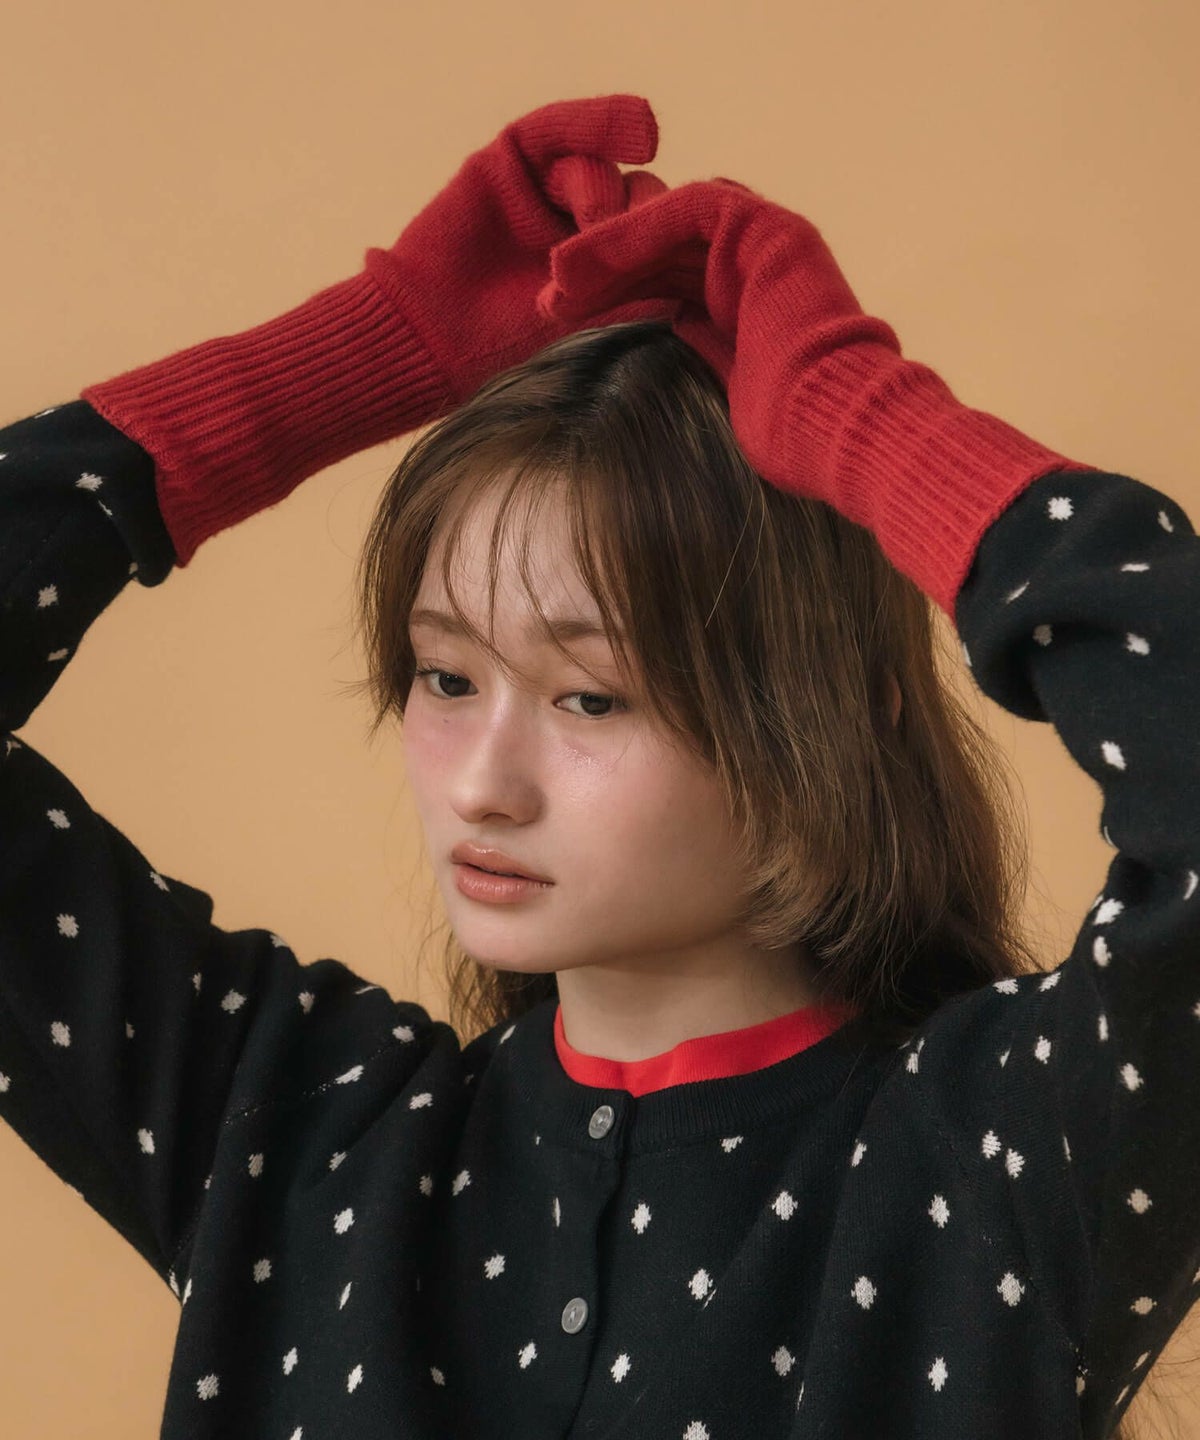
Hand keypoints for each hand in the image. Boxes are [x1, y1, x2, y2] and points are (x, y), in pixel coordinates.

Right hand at [79, 95, 677, 567]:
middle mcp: (587, 247)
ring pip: (608, 174)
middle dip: (653, 231)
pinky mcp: (512, 166)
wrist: (413, 352)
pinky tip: (638, 129)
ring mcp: (550, 205)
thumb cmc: (490, 379)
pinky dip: (596, 123)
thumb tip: (711, 388)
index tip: (716, 283)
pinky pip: (560, 130)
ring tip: (634, 206)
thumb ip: (636, 353)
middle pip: (644, 214)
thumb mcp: (578, 372)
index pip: (666, 263)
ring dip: (624, 188)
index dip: (691, 263)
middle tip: (660, 252)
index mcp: (610, 295)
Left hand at [537, 177, 901, 504]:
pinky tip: (583, 266)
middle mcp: (762, 267)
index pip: (673, 283)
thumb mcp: (731, 395)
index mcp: (754, 306)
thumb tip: (670, 341)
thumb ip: (705, 354)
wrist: (837, 430)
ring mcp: (768, 241)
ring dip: (606, 253)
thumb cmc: (793, 438)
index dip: (618, 295)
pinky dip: (633, 232)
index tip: (568, 322)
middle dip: (603, 274)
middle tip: (549, 304)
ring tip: (554, 286)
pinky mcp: (766, 228)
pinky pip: (685, 211)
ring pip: (670, 228)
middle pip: (665, 252)